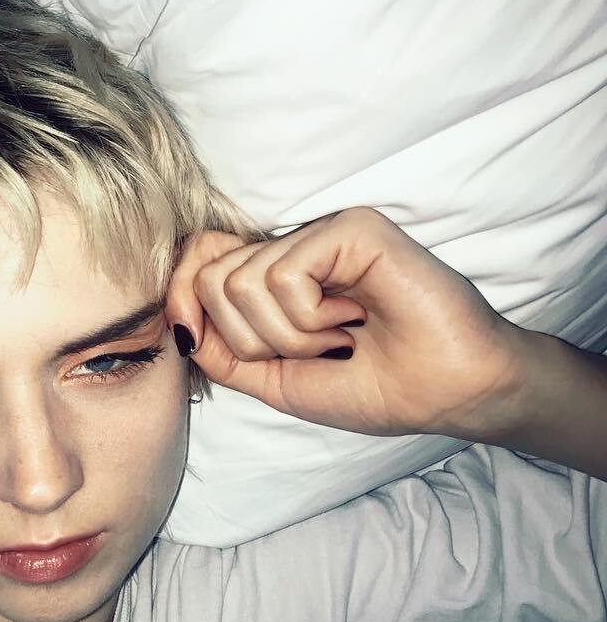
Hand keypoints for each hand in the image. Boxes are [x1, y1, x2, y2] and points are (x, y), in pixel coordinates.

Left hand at [166, 207, 528, 437]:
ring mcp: (322, 232)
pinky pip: (283, 275)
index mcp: (275, 276)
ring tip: (340, 335)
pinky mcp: (349, 228)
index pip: (197, 262)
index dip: (180, 300)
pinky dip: (309, 318)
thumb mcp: (275, 380)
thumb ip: (222, 350)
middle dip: (252, 340)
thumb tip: (176, 321)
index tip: (194, 340)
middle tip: (313, 349)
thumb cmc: (373, 386)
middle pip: (210, 278)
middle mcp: (295, 246)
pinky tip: (353, 317)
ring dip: (290, 336)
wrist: (444, 394)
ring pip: (241, 283)